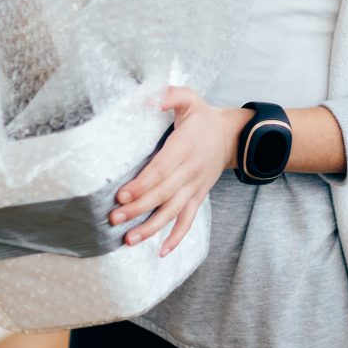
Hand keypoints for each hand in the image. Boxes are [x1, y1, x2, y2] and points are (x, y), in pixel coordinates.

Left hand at [110, 86, 247, 256]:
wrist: (233, 135)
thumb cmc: (204, 117)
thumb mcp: (189, 98)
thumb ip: (169, 96)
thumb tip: (148, 99)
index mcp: (184, 147)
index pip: (161, 169)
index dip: (142, 184)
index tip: (121, 195)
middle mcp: (190, 170)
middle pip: (163, 193)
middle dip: (138, 208)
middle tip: (114, 218)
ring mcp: (195, 186)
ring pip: (173, 211)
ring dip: (152, 227)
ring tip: (129, 239)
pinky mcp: (198, 196)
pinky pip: (188, 220)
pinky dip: (177, 237)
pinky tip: (161, 251)